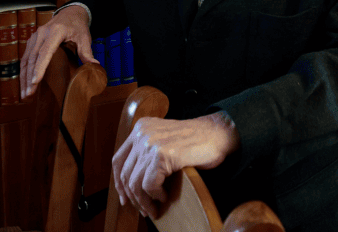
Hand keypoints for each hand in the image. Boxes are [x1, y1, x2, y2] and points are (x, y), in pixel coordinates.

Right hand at [19, 5, 97, 98]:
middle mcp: (42, 33)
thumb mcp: (85, 37)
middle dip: (29, 77)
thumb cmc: (77, 25)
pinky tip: (24, 83)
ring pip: (26, 59)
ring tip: (25, 93)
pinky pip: (26, 57)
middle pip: (32, 58)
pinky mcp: (32, 41)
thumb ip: (87, 51)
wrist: (70, 13)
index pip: (45, 52)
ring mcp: (35, 37)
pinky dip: (24, 71)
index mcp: (55, 32)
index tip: (35, 82)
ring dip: (24, 77)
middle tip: (28, 94)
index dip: (39, 68)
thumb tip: (94, 66)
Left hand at [112, 111, 239, 218]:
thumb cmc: (197, 141)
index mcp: (142, 127)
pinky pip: (149, 185)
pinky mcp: (162, 154)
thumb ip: (148, 152)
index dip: (119, 183)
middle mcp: (143, 133)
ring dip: (144, 201)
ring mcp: (151, 142)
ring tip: (155, 208)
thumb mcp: (166, 140)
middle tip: (143, 209)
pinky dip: (156, 196)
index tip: (125, 198)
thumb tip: (132, 183)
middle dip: (132, 197)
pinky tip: (166, 197)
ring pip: (135, 182)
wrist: (219, 134)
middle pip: (125, 173)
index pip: (119, 159)